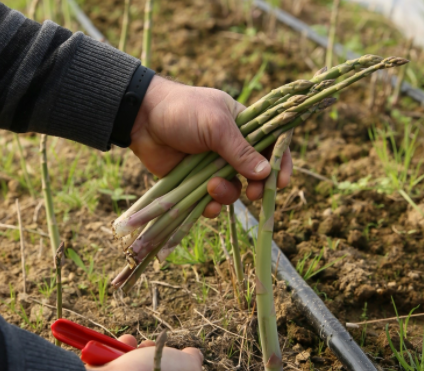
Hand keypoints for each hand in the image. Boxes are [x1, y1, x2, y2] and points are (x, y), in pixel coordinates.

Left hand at [130, 76, 292, 217]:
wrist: (142, 119)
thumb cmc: (182, 111)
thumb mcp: (215, 126)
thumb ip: (240, 150)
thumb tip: (266, 173)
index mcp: (242, 125)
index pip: (271, 144)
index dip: (280, 162)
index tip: (282, 181)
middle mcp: (230, 147)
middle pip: (255, 173)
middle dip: (257, 186)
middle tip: (254, 193)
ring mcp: (212, 166)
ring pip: (233, 190)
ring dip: (227, 194)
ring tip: (212, 188)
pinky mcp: (194, 181)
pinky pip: (210, 200)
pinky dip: (211, 206)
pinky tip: (206, 204)